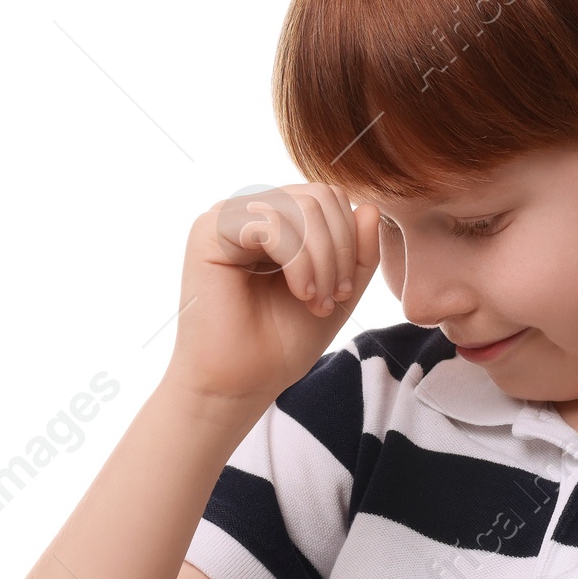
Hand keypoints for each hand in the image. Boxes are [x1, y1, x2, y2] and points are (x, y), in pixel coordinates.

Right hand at [162, 181, 382, 411]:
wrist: (241, 383)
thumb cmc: (282, 343)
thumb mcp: (338, 292)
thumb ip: (358, 253)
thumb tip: (369, 206)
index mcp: (276, 220)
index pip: (329, 197)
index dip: (351, 240)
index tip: (347, 292)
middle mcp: (249, 211)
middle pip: (318, 195)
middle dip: (340, 250)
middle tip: (336, 297)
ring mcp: (226, 217)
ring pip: (301, 207)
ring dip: (322, 261)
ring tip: (317, 302)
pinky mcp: (208, 231)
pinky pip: (272, 223)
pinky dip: (299, 262)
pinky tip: (300, 294)